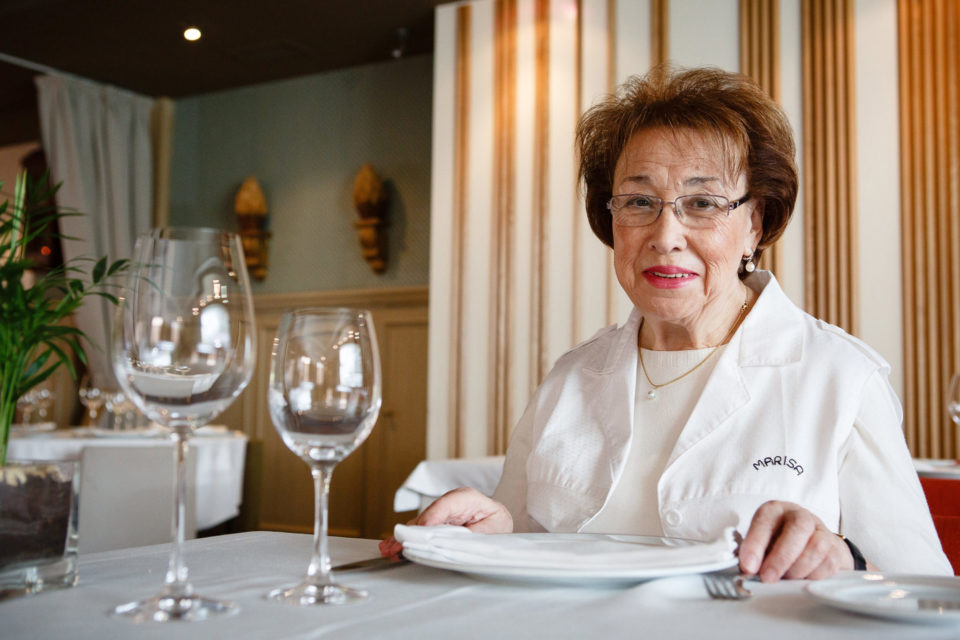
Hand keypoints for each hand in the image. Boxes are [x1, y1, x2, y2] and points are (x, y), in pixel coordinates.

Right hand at [379, 487, 512, 557]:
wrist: (496, 520)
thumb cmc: (496, 523)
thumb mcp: (493, 528)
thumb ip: (474, 533)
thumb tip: (457, 541)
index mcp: (466, 498)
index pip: (446, 505)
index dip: (432, 517)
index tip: (421, 529)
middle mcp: (449, 502)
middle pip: (426, 516)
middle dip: (412, 532)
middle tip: (397, 544)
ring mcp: (439, 512)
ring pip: (419, 524)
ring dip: (404, 538)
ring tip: (390, 549)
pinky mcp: (433, 522)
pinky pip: (418, 530)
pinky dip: (407, 540)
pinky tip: (393, 547)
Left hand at [739, 500, 862, 581]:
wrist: (812, 544)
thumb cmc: (779, 544)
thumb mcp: (762, 545)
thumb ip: (754, 555)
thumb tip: (748, 572)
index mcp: (775, 511)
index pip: (764, 520)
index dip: (755, 544)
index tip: (748, 567)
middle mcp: (800, 515)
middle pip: (797, 529)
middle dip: (781, 557)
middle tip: (768, 578)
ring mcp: (821, 530)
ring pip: (816, 547)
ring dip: (798, 569)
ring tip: (786, 580)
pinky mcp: (836, 548)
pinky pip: (829, 564)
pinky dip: (813, 577)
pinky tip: (802, 580)